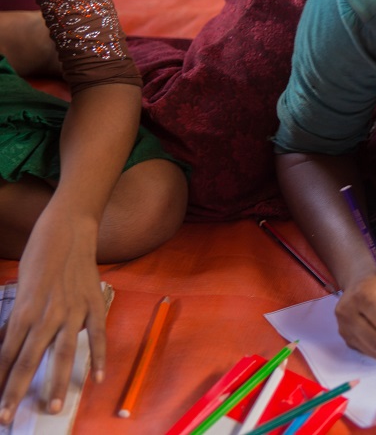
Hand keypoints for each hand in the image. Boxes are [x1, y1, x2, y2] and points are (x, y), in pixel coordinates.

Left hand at [0, 208, 105, 423]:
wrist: (69, 228)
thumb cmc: (40, 254)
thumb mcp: (22, 285)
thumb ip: (21, 317)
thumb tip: (13, 344)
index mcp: (25, 308)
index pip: (6, 352)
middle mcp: (47, 313)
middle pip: (28, 359)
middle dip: (16, 390)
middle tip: (7, 417)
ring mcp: (74, 310)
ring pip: (62, 353)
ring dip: (56, 383)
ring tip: (52, 407)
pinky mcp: (95, 304)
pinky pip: (97, 336)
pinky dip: (98, 357)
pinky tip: (96, 378)